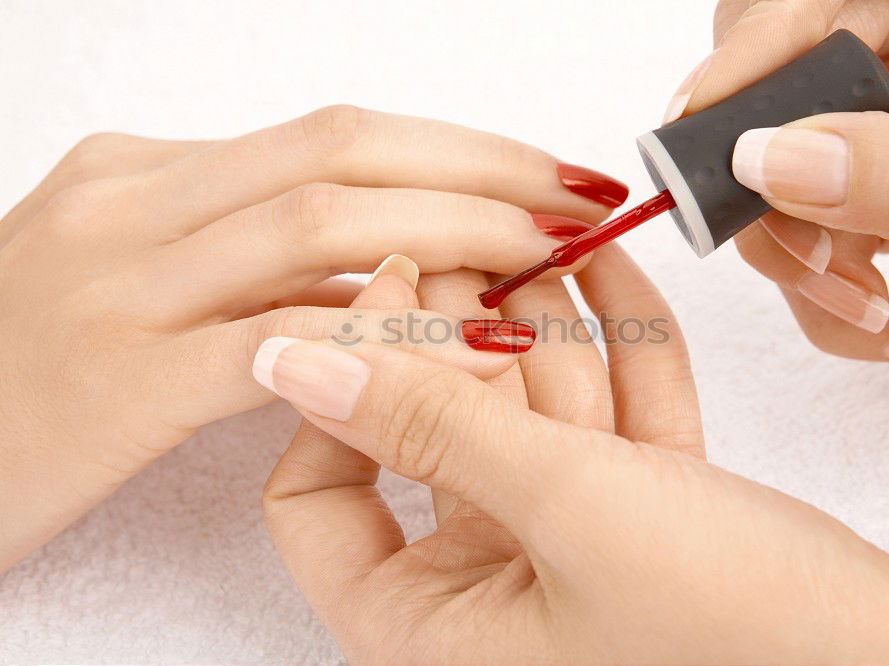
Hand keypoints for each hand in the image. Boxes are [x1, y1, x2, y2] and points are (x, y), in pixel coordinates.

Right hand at [0, 106, 625, 570]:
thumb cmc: (24, 375)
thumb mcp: (126, 276)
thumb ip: (232, 248)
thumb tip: (372, 242)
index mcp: (140, 173)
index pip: (331, 134)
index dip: (456, 145)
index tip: (543, 171)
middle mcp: (131, 206)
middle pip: (342, 156)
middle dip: (479, 170)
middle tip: (578, 197)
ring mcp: (121, 286)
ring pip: (320, 227)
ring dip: (455, 234)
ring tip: (550, 259)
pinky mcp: (120, 383)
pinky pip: (284, 342)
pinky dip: (391, 336)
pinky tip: (476, 350)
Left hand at [260, 248, 888, 662]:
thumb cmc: (739, 623)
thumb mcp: (567, 505)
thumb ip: (426, 425)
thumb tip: (290, 362)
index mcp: (430, 631)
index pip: (315, 496)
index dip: (346, 392)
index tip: (398, 300)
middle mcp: (483, 599)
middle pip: (431, 439)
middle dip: (468, 338)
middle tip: (487, 244)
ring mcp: (558, 554)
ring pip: (522, 420)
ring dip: (543, 328)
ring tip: (550, 238)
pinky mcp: (630, 520)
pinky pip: (599, 424)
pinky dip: (610, 354)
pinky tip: (607, 272)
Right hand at [664, 0, 888, 367]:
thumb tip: (771, 157)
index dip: (758, 48)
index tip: (700, 126)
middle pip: (792, 81)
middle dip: (776, 177)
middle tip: (799, 244)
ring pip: (787, 173)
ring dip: (802, 259)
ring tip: (869, 313)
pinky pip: (821, 237)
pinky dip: (834, 299)